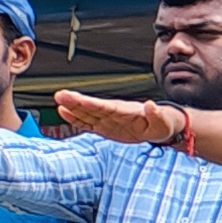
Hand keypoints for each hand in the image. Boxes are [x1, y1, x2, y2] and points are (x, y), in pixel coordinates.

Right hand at [52, 90, 184, 145]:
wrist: (162, 126)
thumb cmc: (164, 122)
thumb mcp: (163, 120)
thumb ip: (156, 113)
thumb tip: (152, 104)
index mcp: (125, 111)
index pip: (104, 106)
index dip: (89, 103)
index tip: (76, 98)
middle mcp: (114, 113)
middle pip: (91, 107)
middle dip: (75, 102)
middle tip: (59, 95)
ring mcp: (109, 119)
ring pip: (87, 114)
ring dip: (72, 108)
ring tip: (58, 101)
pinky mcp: (106, 127)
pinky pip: (89, 124)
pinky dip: (76, 120)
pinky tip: (64, 113)